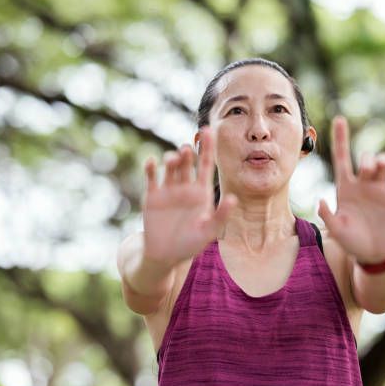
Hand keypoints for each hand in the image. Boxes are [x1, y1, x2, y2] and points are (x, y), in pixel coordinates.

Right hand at [142, 127, 236, 267]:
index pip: (206, 164)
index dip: (208, 148)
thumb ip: (221, 215)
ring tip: (174, 159)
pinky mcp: (152, 196)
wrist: (165, 255)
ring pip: (171, 168)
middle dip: (188, 154)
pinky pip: (151, 178)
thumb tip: (234, 199)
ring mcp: (168, 189)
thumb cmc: (190, 244)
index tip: (209, 130)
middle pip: (188, 164)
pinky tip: (152, 162)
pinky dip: (150, 168)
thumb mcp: (209, 231)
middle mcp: (185, 187)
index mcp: (201, 192)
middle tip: (187, 149)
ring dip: (172, 160)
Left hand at [318, 116, 384, 263]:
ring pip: (383, 163)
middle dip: (367, 160)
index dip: (341, 138)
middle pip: (365, 160)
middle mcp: (363, 183)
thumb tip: (319, 200)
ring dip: (383, 159)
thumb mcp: (336, 230)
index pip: (342, 157)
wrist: (373, 251)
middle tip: (367, 169)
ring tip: (383, 164)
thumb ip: (327, 216)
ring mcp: (380, 187)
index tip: (340, 119)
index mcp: (345, 187)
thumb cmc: (351, 240)